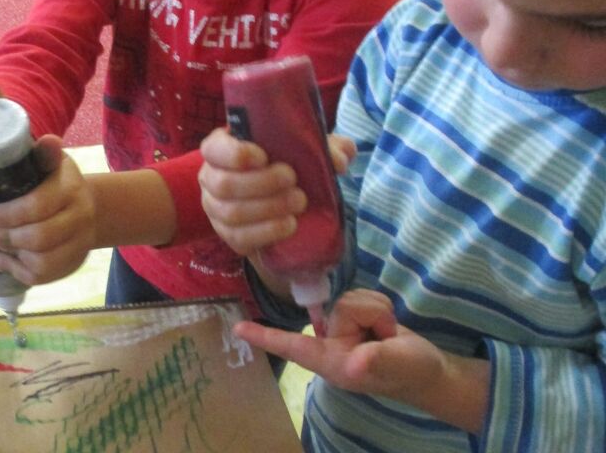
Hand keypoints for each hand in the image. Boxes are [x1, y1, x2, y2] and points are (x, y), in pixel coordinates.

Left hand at [0, 134, 96, 285]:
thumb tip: (49, 140)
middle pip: (40, 238)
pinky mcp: (71, 264)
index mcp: (71, 188)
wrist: (88, 207)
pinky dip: (16, 271)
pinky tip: (1, 259)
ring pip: (42, 262)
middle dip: (7, 237)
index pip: (39, 205)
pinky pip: (42, 277)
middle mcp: (81, 216)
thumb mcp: (50, 163)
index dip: (10, 214)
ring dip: (12, 256)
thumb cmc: (55, 181)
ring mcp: (79, 243)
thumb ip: (43, 153)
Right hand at [198, 128, 354, 255]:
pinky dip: (267, 232)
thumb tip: (340, 158)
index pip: (213, 149)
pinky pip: (239, 238)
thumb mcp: (306, 149)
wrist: (282, 202)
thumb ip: (326, 147)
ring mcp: (216, 209)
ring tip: (299, 202)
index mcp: (221, 149)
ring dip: (268, 208)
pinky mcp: (229, 235)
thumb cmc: (287, 164)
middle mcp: (211, 178)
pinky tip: (289, 224)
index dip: (234, 154)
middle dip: (261, 183)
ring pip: (232, 213)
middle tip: (292, 180)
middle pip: (224, 184)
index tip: (264, 156)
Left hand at [233, 289, 488, 431]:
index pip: (293, 346)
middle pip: (337, 307)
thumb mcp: (398, 366)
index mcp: (332, 361)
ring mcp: (342, 328)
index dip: (266, 337)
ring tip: (387, 333)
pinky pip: (362, 294)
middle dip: (369, 315)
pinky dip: (381, 308)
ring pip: (350, 297)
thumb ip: (378, 361)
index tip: (237, 330)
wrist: (430, 369)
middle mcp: (331, 343)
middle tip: (385, 337)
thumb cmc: (410, 373)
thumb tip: (357, 362)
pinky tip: (387, 325)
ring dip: (377, 312)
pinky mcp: (354, 315)